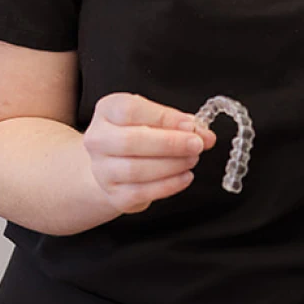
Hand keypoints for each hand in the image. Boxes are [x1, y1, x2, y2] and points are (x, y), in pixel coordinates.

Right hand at [83, 92, 217, 213]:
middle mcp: (98, 139)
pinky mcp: (114, 194)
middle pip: (131, 141)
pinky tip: (184, 176)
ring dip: (171, 165)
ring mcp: (102, 169)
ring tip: (192, 159)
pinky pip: (142, 192)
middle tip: (196, 144)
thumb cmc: (137, 134)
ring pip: (136, 170)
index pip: (131, 110)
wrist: (114, 163)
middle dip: (170, 143)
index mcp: (107, 110)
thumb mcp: (154, 118)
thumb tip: (205, 135)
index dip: (163, 118)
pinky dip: (168, 185)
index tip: (190, 124)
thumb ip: (178, 123)